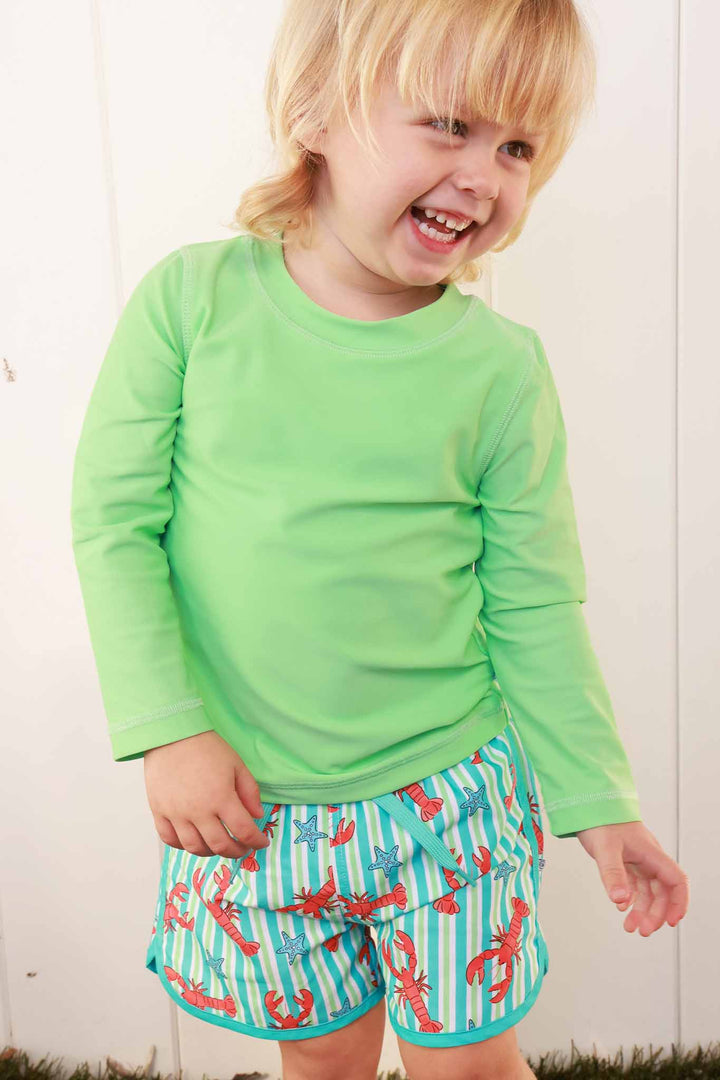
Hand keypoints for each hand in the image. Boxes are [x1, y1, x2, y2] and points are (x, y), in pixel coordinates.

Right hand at [143, 729, 270, 857]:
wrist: (172, 735)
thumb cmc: (207, 748)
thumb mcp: (237, 765)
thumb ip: (250, 792)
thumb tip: (257, 816)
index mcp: (221, 798)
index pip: (243, 831)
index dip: (256, 841)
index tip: (262, 842)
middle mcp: (198, 811)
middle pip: (220, 845)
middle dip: (236, 851)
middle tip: (243, 848)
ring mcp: (176, 813)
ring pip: (194, 848)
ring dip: (211, 852)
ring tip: (219, 846)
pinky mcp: (159, 811)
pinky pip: (169, 839)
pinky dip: (182, 846)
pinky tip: (193, 840)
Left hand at [575, 820, 688, 935]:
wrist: (588, 802)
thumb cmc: (600, 818)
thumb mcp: (606, 848)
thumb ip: (613, 873)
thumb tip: (620, 900)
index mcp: (651, 854)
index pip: (676, 881)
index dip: (678, 902)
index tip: (671, 921)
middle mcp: (647, 858)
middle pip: (662, 891)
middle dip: (655, 913)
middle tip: (642, 931)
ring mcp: (636, 859)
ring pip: (647, 890)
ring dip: (642, 910)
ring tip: (630, 927)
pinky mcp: (624, 859)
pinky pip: (633, 883)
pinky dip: (630, 897)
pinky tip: (621, 907)